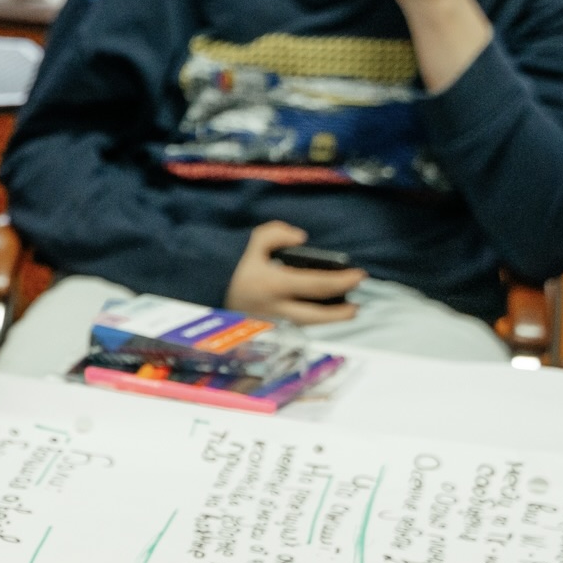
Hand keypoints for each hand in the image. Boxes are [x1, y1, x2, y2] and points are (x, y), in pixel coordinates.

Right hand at [223, 222, 365, 325]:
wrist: (203, 286)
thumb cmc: (229, 262)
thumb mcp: (252, 241)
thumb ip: (277, 233)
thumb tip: (301, 238)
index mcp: (273, 284)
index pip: (318, 285)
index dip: (343, 281)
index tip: (359, 276)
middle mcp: (274, 308)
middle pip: (316, 316)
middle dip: (340, 313)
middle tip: (356, 307)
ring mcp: (268, 322)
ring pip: (305, 326)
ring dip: (327, 320)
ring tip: (343, 312)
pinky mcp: (263, 329)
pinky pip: (292, 327)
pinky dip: (308, 321)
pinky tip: (316, 314)